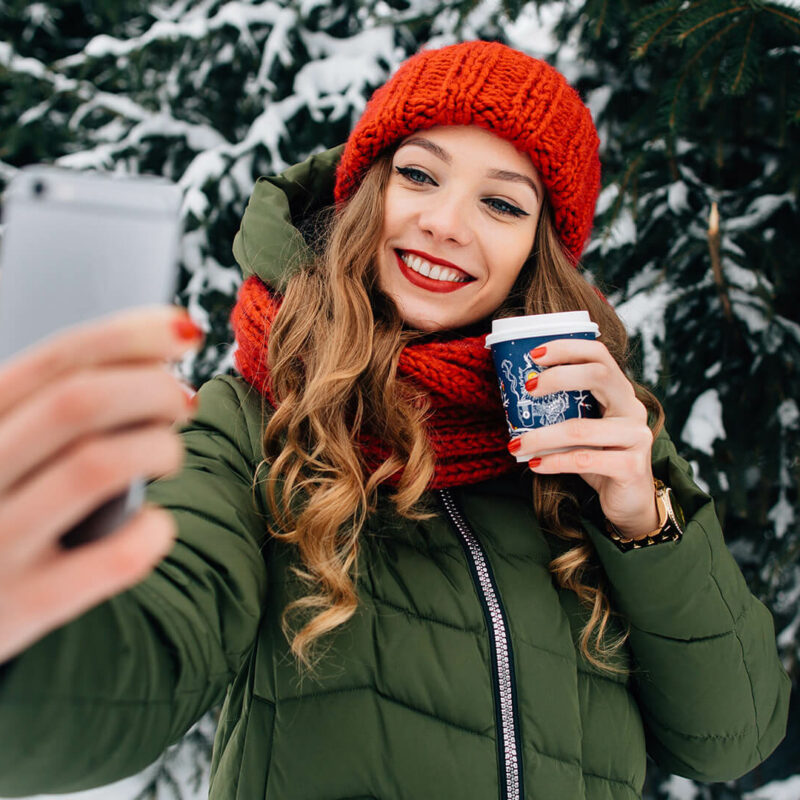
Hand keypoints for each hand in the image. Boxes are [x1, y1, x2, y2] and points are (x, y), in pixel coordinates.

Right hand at [0, 306, 203, 663]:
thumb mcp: (3, 446)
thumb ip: (50, 410)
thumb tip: (154, 359)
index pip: (57, 360)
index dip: (131, 336)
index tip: (185, 331)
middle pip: (80, 402)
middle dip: (154, 389)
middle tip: (184, 403)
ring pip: (98, 465)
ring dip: (159, 448)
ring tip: (169, 455)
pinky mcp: (23, 605)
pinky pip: (115, 557)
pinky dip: (153, 531)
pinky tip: (155, 526)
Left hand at [509, 339, 658, 537]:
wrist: (630, 501)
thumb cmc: (600, 459)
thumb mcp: (582, 429)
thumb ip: (563, 411)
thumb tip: (515, 399)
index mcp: (620, 392)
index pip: (599, 355)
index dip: (568, 348)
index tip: (534, 355)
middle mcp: (633, 408)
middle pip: (599, 375)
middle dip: (559, 377)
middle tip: (527, 389)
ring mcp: (637, 437)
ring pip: (581, 428)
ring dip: (542, 436)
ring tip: (516, 443)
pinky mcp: (632, 467)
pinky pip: (584, 460)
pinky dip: (554, 461)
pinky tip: (534, 464)